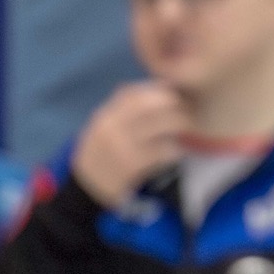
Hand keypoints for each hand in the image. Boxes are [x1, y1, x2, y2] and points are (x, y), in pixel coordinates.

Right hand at [69, 82, 188, 208]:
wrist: (87, 188)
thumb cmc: (101, 153)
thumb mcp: (103, 126)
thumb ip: (123, 108)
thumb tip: (156, 86)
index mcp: (106, 115)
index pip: (135, 93)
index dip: (159, 91)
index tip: (174, 95)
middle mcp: (112, 127)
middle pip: (153, 106)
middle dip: (176, 106)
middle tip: (187, 113)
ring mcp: (121, 146)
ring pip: (163, 126)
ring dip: (180, 127)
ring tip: (184, 131)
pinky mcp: (132, 166)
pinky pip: (164, 152)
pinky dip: (174, 150)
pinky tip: (175, 152)